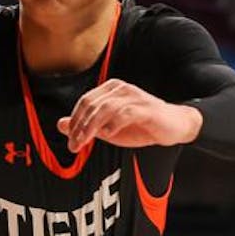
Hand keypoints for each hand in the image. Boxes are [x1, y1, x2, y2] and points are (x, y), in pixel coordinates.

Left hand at [57, 79, 200, 151]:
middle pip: (92, 105)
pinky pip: (125, 113)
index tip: (70, 140)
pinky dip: (114, 124)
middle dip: (79, 127)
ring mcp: (134, 96)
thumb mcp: (108, 128)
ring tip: (86, 142)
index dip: (74, 121)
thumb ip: (86, 126)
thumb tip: (61, 124)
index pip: (85, 102)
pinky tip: (109, 134)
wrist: (174, 127)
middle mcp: (120, 89)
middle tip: (74, 146)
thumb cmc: (140, 126)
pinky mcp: (146, 107)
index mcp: (110, 90)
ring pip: (105, 108)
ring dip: (91, 127)